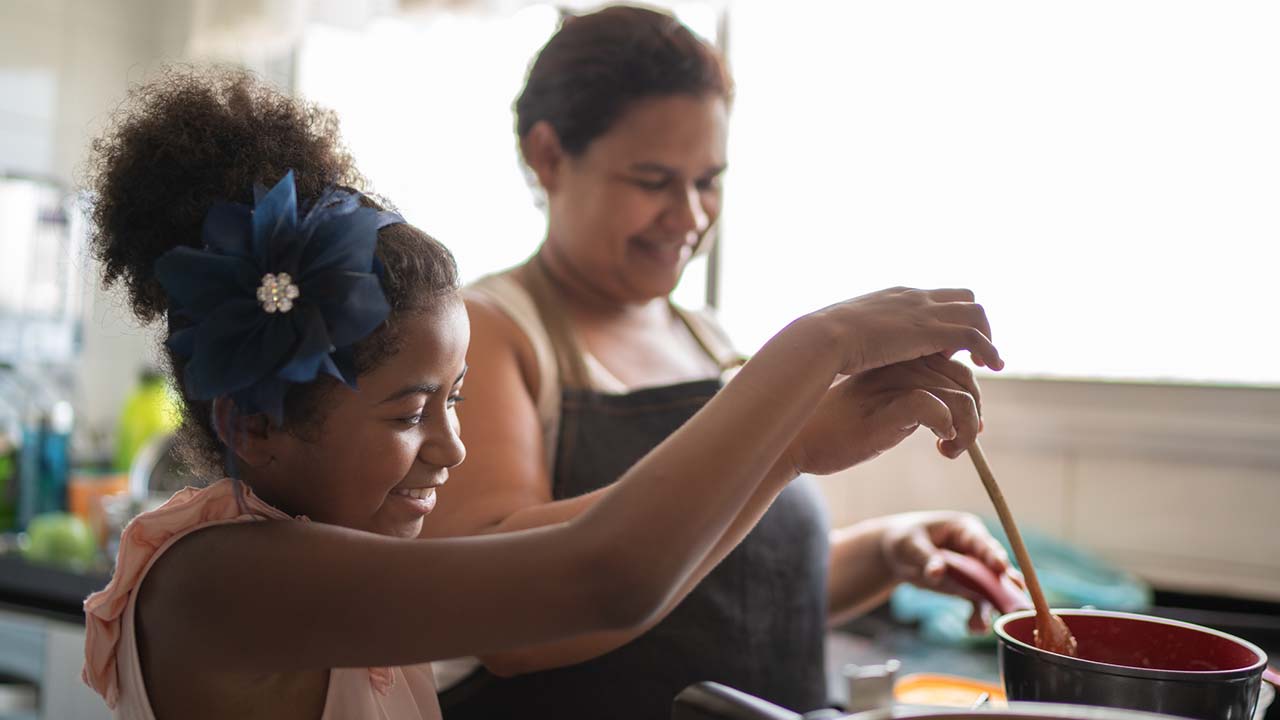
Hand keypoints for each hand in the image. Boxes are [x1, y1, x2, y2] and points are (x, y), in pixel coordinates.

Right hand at [786, 354, 983, 476]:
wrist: (802, 439)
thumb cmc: (841, 427)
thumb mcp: (883, 403)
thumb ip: (915, 395)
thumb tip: (958, 411)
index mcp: (899, 358)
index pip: (956, 365)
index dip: (970, 395)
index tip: (963, 425)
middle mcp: (900, 364)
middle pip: (965, 379)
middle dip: (973, 415)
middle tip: (959, 443)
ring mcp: (894, 383)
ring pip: (959, 396)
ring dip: (965, 430)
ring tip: (949, 450)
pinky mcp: (888, 406)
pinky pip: (937, 409)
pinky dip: (948, 429)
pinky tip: (938, 444)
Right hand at [797, 287, 1002, 375]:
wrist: (823, 339)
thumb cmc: (824, 344)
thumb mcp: (845, 336)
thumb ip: (860, 340)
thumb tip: (852, 353)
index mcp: (895, 296)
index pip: (935, 297)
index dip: (947, 319)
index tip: (948, 346)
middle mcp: (914, 297)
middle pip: (963, 297)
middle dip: (974, 322)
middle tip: (974, 352)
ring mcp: (924, 310)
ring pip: (975, 312)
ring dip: (987, 336)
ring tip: (989, 363)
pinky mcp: (931, 330)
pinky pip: (973, 335)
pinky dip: (988, 349)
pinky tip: (992, 367)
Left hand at [879, 511, 1024, 631]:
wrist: (897, 554)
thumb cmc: (905, 540)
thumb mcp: (910, 545)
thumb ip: (926, 558)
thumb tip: (937, 572)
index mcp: (965, 530)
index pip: (982, 543)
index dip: (993, 556)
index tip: (1002, 569)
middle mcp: (977, 550)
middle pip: (997, 569)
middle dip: (1007, 587)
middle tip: (1019, 605)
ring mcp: (976, 571)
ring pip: (991, 591)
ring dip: (992, 608)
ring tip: (982, 626)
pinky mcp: (969, 589)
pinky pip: (979, 603)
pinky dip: (978, 616)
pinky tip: (973, 627)